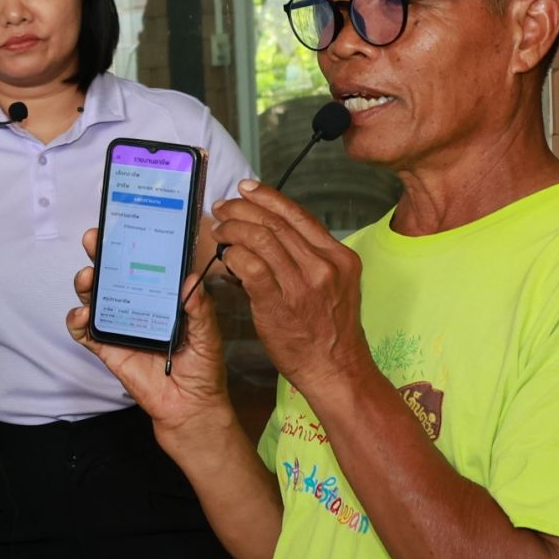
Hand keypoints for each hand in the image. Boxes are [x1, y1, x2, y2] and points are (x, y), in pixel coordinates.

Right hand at [66, 226, 236, 450]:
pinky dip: (77, 321)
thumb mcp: (209, 333)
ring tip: (88, 278)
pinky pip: (84, 331)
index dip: (130, 241)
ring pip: (93, 296)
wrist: (191, 407)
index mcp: (161, 295)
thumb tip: (190, 280)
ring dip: (86, 283)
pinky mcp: (107, 348)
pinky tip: (82, 316)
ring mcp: (119, 324)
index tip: (123, 222)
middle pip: (111, 271)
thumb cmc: (204, 368)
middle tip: (94, 239)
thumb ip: (200, 308)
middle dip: (99, 252)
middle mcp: (136, 304)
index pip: (142, 261)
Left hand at [205, 183, 371, 396]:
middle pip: (276, 222)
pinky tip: (226, 256)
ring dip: (233, 229)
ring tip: (219, 230)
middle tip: (222, 209)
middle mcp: (324, 266)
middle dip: (242, 210)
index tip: (246, 189)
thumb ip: (308, 259)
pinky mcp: (280, 303)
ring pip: (261, 238)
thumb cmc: (329, 331)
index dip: (267, 197)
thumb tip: (269, 235)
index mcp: (339, 256)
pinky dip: (234, 255)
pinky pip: (251, 267)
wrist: (336, 369)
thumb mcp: (332, 285)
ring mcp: (303, 284)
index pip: (298, 214)